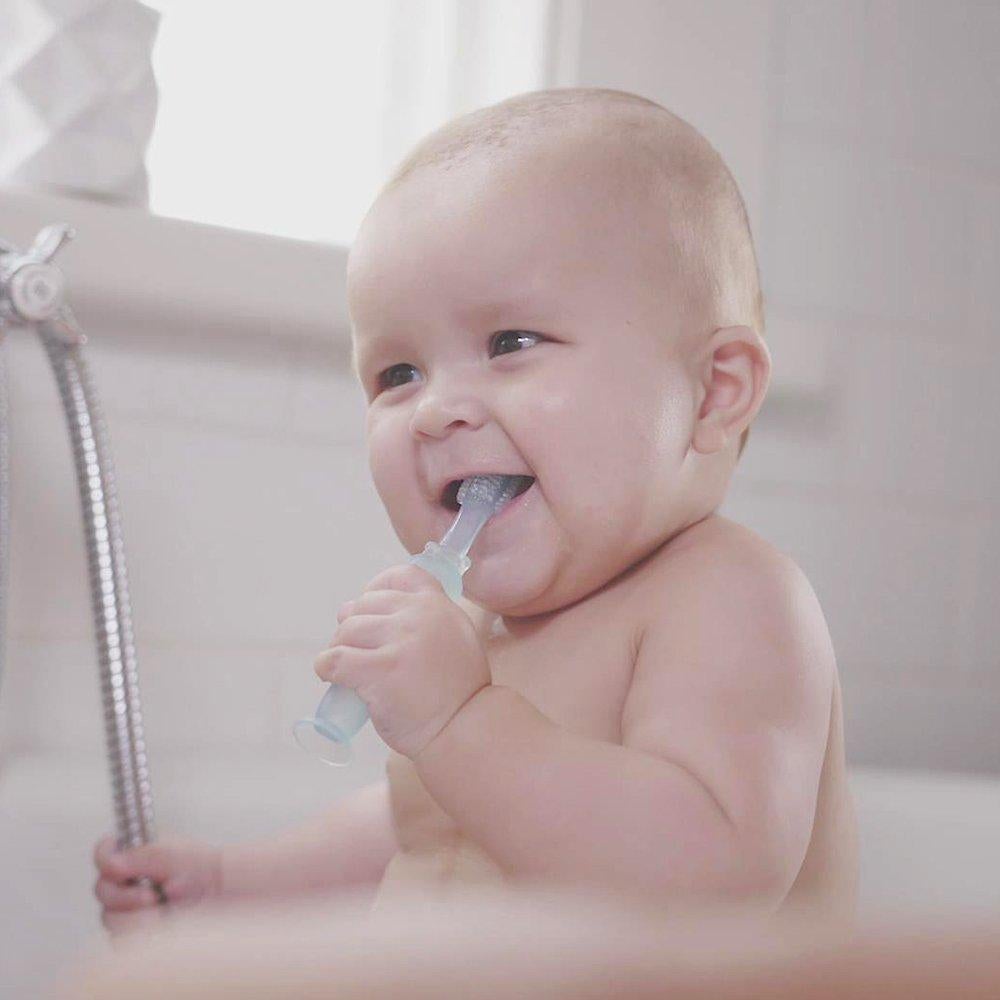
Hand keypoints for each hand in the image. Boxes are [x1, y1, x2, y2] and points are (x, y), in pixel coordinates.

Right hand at [92, 833, 222, 938]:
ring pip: (110, 918)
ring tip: (163, 910)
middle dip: (125, 896)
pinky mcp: (134, 931)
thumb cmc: (200, 868)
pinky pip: (122, 939)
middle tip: (152, 896)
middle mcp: (127, 880)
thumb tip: (111, 863)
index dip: (106, 859)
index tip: (119, 868)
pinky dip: (143, 932)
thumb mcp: (172, 854)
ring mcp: (128, 907)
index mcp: (133, 854)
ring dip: (136, 916)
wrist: (221, 894)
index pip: (104, 852)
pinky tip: (163, 924)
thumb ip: (140, 856)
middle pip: (102, 890)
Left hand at [315, 562, 491, 758]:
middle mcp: (419, 615)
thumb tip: (353, 609)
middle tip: (356, 653)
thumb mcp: (454, 639)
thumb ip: (422, 620)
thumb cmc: (456, 693)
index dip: (376, 591)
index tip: (370, 614)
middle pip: (364, 605)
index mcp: (438, 605)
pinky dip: (325, 668)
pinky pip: (334, 660)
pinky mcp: (379, 671)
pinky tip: (332, 678)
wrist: (466, 730)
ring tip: (346, 670)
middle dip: (353, 628)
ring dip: (338, 649)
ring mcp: (399, 641)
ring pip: (346, 631)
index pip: (399, 576)